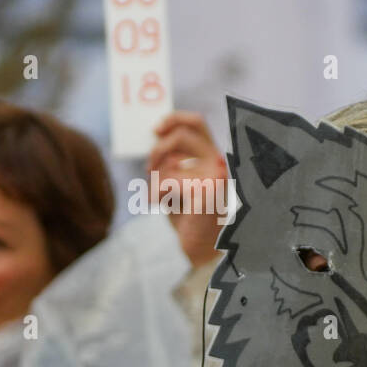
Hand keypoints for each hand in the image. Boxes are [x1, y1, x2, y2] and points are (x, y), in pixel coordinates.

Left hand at [146, 110, 228, 268]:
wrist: (202, 247)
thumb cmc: (189, 214)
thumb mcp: (180, 181)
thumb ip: (173, 160)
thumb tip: (154, 138)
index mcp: (212, 156)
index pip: (197, 122)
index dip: (174, 119)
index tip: (156, 128)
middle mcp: (216, 162)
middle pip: (180, 136)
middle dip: (157, 150)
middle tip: (149, 168)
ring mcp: (213, 176)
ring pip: (170, 161)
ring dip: (156, 178)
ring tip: (159, 195)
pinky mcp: (204, 191)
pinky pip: (168, 181)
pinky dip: (157, 193)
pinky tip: (160, 203)